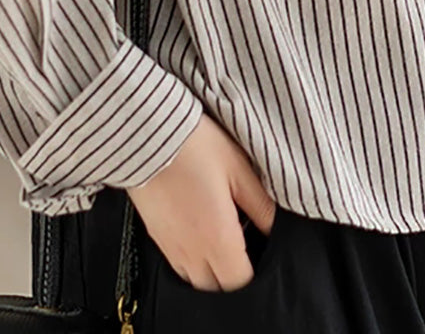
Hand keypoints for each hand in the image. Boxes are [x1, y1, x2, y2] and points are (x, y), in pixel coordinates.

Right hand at [124, 111, 277, 290]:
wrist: (148, 136)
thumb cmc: (194, 147)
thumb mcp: (240, 169)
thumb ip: (261, 205)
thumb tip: (276, 227)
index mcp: (217, 238)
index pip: (239, 283)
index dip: (254, 275)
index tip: (261, 256)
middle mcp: (192, 251)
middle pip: (217, 288)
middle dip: (233, 276)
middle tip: (246, 248)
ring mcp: (171, 247)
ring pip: (196, 280)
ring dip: (212, 271)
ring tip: (224, 241)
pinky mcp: (157, 237)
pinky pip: (178, 265)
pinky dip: (193, 260)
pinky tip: (201, 232)